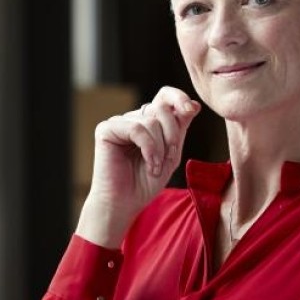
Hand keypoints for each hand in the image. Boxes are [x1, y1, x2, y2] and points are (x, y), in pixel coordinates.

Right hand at [76, 87, 201, 247]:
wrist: (124, 204)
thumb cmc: (145, 183)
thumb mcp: (171, 154)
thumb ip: (180, 128)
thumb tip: (193, 104)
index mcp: (148, 122)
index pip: (164, 96)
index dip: (179, 97)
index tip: (191, 110)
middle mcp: (132, 119)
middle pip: (161, 108)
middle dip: (172, 134)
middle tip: (169, 158)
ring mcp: (118, 123)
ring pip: (151, 120)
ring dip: (160, 147)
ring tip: (155, 168)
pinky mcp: (106, 130)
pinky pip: (136, 128)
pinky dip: (149, 148)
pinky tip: (149, 164)